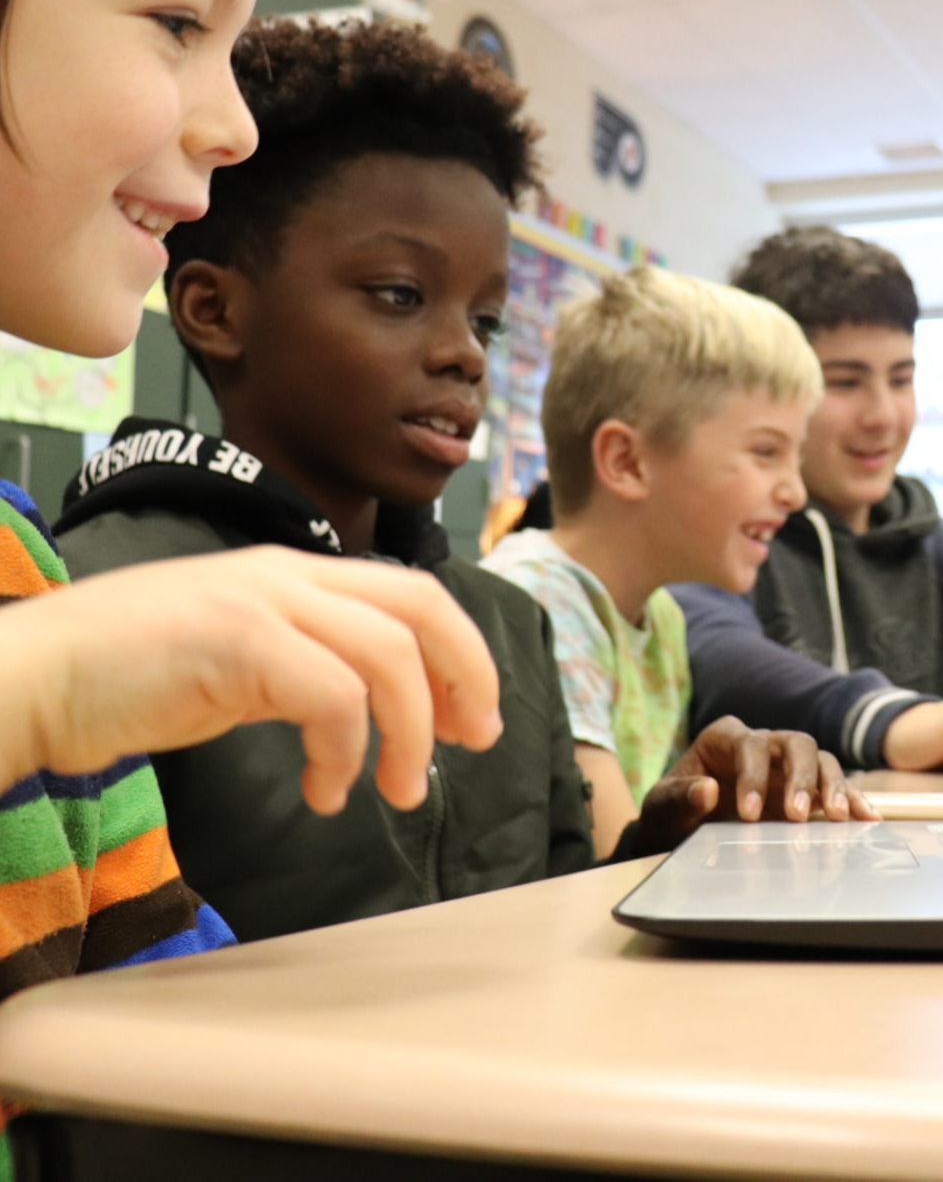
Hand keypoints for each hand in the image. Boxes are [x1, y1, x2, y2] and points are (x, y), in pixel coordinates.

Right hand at [5, 547, 501, 813]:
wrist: (35, 675)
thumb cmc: (131, 677)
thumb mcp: (242, 658)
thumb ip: (307, 664)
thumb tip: (371, 708)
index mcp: (298, 575)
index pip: (413, 593)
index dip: (460, 652)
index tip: (469, 715)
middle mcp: (290, 576)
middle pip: (422, 607)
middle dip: (466, 674)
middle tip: (473, 741)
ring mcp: (263, 602)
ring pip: (388, 655)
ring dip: (409, 731)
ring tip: (397, 790)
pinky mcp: (236, 642)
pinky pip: (332, 697)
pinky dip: (345, 752)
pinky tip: (323, 792)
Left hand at [635, 717, 880, 852]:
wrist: (683, 831)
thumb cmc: (671, 812)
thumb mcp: (662, 808)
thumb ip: (679, 798)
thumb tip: (707, 789)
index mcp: (725, 738)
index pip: (749, 744)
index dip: (753, 776)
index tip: (749, 815)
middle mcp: (763, 745)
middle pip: (796, 744)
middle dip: (801, 777)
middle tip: (796, 816)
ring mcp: (787, 767)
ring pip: (821, 760)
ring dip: (832, 787)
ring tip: (839, 817)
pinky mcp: (805, 792)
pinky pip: (835, 789)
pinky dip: (851, 801)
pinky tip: (866, 819)